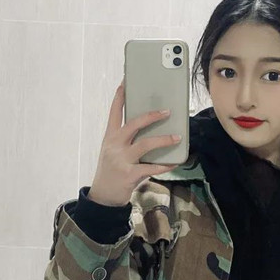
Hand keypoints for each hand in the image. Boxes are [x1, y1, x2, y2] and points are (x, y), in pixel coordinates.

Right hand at [88, 77, 181, 206]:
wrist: (103, 197)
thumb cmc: (111, 172)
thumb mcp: (112, 152)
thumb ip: (125, 140)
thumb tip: (150, 130)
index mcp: (109, 137)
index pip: (114, 112)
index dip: (120, 97)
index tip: (126, 82)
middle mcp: (114, 145)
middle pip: (133, 124)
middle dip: (151, 116)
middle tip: (167, 111)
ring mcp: (121, 160)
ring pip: (146, 144)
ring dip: (164, 140)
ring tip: (177, 137)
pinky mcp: (129, 174)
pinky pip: (151, 167)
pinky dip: (164, 165)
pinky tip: (174, 162)